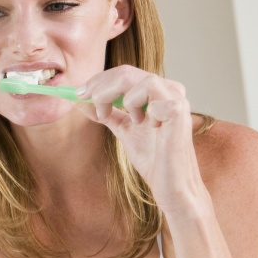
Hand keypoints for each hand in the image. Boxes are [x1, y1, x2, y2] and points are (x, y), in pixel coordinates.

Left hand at [76, 65, 205, 212]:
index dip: (98, 81)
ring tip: (130, 121)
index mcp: (157, 91)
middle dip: (100, 87)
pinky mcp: (180, 114)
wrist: (170, 184)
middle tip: (85, 101)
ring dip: (123, 100)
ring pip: (143, 81)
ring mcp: (177, 100)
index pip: (123, 73)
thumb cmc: (153, 158)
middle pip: (127, 73)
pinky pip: (156, 100)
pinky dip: (144, 110)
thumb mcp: (124, 129)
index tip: (78, 94)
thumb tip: (79, 100)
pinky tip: (150, 126)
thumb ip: (106, 113)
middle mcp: (169, 90)